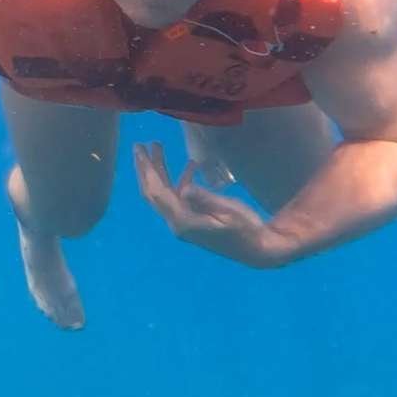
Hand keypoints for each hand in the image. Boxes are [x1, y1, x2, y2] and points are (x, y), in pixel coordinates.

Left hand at [133, 142, 295, 268]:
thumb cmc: (245, 230)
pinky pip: (179, 197)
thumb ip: (205, 200)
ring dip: (160, 171)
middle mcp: (177, 222)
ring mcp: (183, 221)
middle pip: (153, 193)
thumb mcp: (228, 212)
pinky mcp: (192, 219)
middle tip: (139, 146)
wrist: (257, 250)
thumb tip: (184, 188)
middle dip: (145, 169)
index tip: (140, 149)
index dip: (147, 170)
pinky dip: (180, 180)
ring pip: (164, 193)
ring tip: (157, 148)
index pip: (157, 192)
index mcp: (182, 221)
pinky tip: (190, 165)